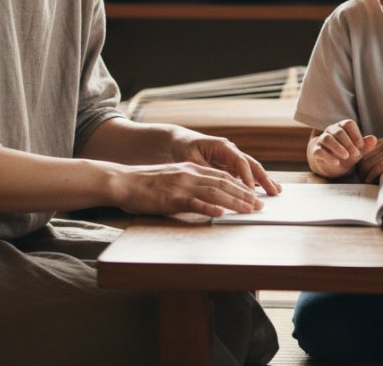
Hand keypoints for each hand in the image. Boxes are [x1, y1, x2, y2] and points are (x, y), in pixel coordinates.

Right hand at [107, 162, 263, 216]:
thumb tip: (206, 194)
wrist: (123, 181)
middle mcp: (190, 174)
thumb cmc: (145, 183)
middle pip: (224, 183)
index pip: (222, 176)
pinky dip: (209, 209)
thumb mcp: (173, 177)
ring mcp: (181, 186)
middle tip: (260, 206)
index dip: (241, 186)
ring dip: (235, 202)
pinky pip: (194, 203)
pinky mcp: (171, 198)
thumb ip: (190, 182)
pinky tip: (221, 214)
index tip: (254, 195)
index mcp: (191, 169)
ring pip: (214, 193)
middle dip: (245, 195)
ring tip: (250, 210)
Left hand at [169, 128, 281, 195]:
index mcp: (222, 147)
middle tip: (274, 192)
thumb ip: (206, 171)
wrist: (178, 142)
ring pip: (252, 169)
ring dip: (264, 180)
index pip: (240, 161)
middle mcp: (231, 151)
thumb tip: (219, 182)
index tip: (252, 190)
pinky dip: (256, 182)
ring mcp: (232, 158)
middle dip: (264, 178)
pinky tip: (266, 189)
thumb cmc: (182, 150)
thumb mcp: (191, 160)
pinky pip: (246, 174)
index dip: (247, 176)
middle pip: (252, 165)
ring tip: (277, 190)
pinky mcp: (230, 166)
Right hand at [308, 119, 377, 178]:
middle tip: (356, 154)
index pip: (348, 124)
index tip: (361, 145)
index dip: (355, 133)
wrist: (333, 164)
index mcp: (342, 127)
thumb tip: (374, 139)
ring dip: (338, 147)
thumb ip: (365, 145)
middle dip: (348, 143)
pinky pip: (319, 151)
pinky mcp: (316, 151)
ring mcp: (322, 140)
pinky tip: (336, 162)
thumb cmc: (347, 153)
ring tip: (346, 156)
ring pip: (327, 139)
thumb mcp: (358, 151)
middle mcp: (331, 131)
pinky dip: (328, 156)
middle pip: (339, 132)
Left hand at [357, 137, 382, 183]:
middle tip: (358, 179)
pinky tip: (369, 181)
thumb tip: (363, 167)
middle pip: (364, 156)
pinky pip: (378, 167)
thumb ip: (381, 156)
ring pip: (369, 162)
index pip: (363, 150)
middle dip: (359, 169)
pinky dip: (371, 175)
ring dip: (363, 174)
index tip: (356, 172)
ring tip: (363, 182)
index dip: (358, 162)